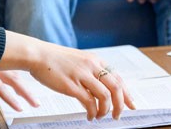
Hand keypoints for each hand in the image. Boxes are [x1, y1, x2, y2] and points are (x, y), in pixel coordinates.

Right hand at [0, 33, 135, 120]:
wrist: (38, 55)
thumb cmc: (55, 60)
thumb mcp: (78, 62)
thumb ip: (90, 75)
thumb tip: (98, 94)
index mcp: (95, 60)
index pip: (118, 78)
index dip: (127, 94)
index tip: (132, 105)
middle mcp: (92, 66)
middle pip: (116, 87)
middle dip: (120, 105)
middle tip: (117, 115)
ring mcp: (82, 75)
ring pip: (105, 96)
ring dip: (105, 110)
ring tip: (100, 116)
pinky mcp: (71, 85)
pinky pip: (89, 102)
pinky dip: (92, 112)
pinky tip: (89, 116)